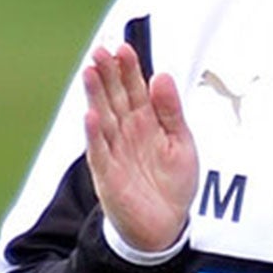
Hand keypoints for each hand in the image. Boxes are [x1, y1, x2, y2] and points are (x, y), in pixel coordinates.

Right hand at [82, 43, 197, 254]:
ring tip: (90, 72)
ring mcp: (115, 150)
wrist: (165, 225)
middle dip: (108, 74)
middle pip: (115, 97)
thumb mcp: (181, 142)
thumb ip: (171, 111)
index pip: (135, 88)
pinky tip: (91, 116)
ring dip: (96, 95)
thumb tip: (162, 76)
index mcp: (146, 121)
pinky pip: (100, 151)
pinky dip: (95, 135)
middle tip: (101, 49)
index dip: (129, 68)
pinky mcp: (107, 174)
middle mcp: (127, 131)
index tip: (124, 47)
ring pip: (103, 117)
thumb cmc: (173, 183)